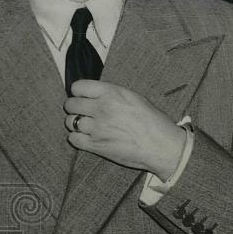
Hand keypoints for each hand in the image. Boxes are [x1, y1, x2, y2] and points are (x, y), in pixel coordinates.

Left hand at [63, 79, 185, 180]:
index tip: (82, 96)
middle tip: (83, 112)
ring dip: (76, 123)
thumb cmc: (152, 122)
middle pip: (70, 104)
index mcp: (111, 93)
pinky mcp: (96, 145)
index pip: (78, 86)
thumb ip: (111, 94)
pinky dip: (77, 138)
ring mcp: (97, 127)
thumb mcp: (133, 97)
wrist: (162, 146)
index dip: (79, 92)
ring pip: (70, 122)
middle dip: (75, 107)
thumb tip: (94, 94)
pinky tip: (87, 137)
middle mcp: (102, 108)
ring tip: (87, 125)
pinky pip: (73, 139)